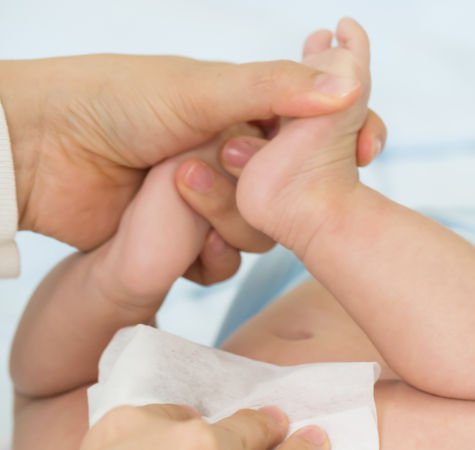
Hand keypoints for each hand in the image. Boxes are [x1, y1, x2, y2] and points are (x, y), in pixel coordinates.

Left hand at [0, 54, 385, 249]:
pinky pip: (223, 266)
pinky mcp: (183, 244)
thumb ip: (276, 90)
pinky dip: (206, 258)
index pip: (316, 131)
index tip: (366, 150)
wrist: (37, 147)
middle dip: (270, 190)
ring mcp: (209, 202)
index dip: (345, 142)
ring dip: (228, 220)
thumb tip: (349, 88)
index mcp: (245, 112)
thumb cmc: (114, 100)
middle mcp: (234, 158)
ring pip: (262, 235)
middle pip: (293, 195)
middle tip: (226, 162)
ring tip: (178, 185)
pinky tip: (178, 237)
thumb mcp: (201, 88)